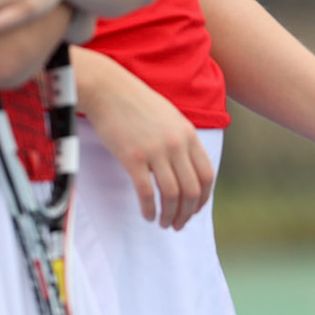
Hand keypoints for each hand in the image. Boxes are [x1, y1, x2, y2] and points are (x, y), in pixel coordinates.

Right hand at [78, 48, 215, 229]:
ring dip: (169, 215)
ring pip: (172, 194)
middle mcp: (177, 144)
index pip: (207, 175)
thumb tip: (186, 168)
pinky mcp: (133, 157)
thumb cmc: (136, 103)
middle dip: (187, 213)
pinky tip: (147, 216)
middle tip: (178, 224)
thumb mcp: (170, 117)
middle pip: (192, 190)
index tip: (195, 209)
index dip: (203, 198)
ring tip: (163, 223)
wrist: (107, 89)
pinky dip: (149, 209)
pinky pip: (146, 192)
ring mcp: (155, 151)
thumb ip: (182, 140)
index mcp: (189, 134)